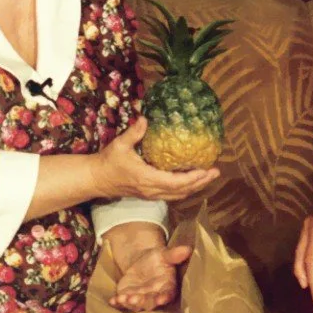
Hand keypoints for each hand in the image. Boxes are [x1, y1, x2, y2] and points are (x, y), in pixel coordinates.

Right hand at [96, 118, 219, 200]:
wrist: (96, 179)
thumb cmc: (108, 162)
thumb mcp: (119, 145)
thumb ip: (134, 132)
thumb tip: (145, 117)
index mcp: (147, 178)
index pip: (175, 182)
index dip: (193, 178)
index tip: (207, 169)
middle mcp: (152, 190)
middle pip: (182, 191)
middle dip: (201, 182)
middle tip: (216, 172)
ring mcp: (151, 195)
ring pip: (178, 195)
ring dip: (195, 187)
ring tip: (209, 176)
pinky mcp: (149, 195)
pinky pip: (172, 194)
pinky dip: (185, 188)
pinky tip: (192, 180)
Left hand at [109, 242, 189, 311]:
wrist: (142, 262)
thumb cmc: (157, 259)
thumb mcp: (164, 254)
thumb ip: (174, 254)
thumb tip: (188, 249)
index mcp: (167, 286)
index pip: (167, 294)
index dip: (164, 297)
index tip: (161, 299)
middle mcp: (154, 295)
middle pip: (150, 302)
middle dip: (143, 302)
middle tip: (135, 299)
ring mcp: (140, 298)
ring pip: (136, 305)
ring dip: (129, 303)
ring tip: (122, 298)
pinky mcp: (128, 297)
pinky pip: (123, 302)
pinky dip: (118, 303)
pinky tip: (112, 301)